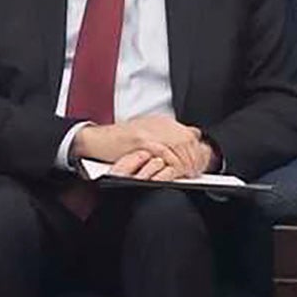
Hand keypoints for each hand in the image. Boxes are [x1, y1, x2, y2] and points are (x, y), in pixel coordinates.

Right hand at [99, 115, 213, 181]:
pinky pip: (163, 152)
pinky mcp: (141, 140)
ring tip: (186, 174)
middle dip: (194, 158)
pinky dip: (170, 162)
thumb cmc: (120, 142)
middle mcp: (158, 124)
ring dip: (185, 162)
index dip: (197, 151)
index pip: (189, 134)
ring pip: (178, 145)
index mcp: (161, 122)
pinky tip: (173, 171)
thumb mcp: (146, 134)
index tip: (198, 165)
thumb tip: (191, 138)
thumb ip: (167, 137)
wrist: (97, 140)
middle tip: (194, 172)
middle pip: (186, 140)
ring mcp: (150, 131)